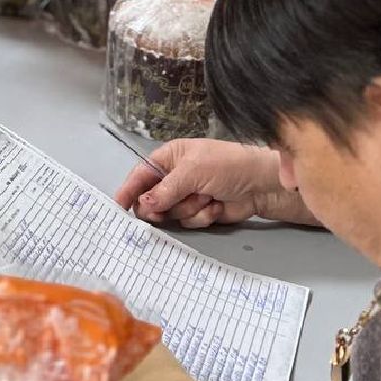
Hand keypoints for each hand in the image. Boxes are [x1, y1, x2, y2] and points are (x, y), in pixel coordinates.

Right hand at [111, 138, 317, 228]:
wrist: (262, 184)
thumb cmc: (226, 166)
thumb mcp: (193, 171)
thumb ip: (165, 189)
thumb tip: (143, 205)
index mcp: (169, 158)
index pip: (141, 174)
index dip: (128, 190)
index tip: (118, 207)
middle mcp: (175, 177)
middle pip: (151, 199)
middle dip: (160, 206)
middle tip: (162, 212)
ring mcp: (187, 196)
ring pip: (171, 213)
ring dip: (188, 208)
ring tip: (206, 198)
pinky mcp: (200, 212)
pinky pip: (188, 222)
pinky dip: (202, 216)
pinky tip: (216, 206)